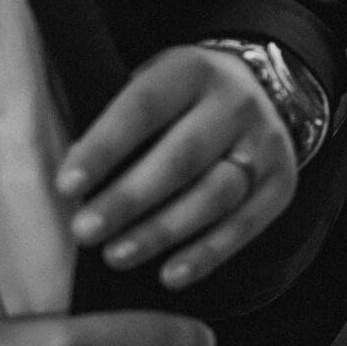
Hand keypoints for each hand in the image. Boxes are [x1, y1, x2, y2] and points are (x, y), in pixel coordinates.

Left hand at [58, 44, 297, 288]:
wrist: (259, 90)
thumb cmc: (180, 100)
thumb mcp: (152, 86)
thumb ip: (118, 124)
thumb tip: (73, 184)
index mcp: (191, 71)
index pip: (143, 107)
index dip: (104, 148)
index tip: (66, 186)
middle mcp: (234, 104)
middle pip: (182, 157)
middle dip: (129, 199)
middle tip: (85, 232)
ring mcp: (263, 144)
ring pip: (214, 195)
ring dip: (163, 230)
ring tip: (118, 256)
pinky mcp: (280, 183)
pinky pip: (245, 224)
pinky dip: (207, 253)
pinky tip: (170, 274)